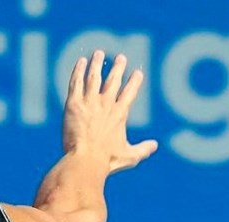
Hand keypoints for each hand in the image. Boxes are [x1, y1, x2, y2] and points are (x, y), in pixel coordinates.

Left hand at [63, 51, 157, 173]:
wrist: (85, 160)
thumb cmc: (107, 161)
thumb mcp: (129, 156)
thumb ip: (143, 149)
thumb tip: (155, 146)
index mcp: (120, 113)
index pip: (129, 92)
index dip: (134, 82)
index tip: (138, 73)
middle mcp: (106, 104)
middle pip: (113, 80)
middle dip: (118, 68)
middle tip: (121, 57)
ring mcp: (89, 102)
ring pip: (94, 77)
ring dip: (97, 64)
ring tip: (99, 53)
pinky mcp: (73, 104)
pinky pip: (76, 83)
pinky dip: (78, 71)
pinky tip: (81, 62)